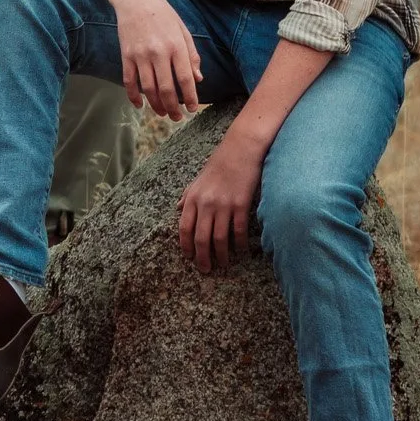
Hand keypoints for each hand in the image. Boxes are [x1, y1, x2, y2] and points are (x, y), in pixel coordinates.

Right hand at [109, 0, 203, 117]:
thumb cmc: (163, 14)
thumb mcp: (183, 31)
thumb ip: (192, 55)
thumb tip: (198, 79)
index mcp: (176, 46)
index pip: (185, 78)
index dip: (191, 97)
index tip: (194, 109)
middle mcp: (159, 52)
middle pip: (166, 88)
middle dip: (173, 107)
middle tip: (178, 117)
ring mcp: (140, 55)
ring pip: (148, 88)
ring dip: (156, 105)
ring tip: (163, 114)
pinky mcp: (126, 55)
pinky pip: (129, 81)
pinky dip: (133, 96)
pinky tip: (140, 105)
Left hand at [179, 135, 264, 273]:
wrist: (240, 150)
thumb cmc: (219, 165)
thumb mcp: (197, 180)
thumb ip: (187, 196)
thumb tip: (178, 209)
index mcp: (192, 198)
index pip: (184, 228)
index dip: (186, 246)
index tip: (189, 258)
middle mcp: (206, 203)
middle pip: (201, 238)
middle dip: (202, 258)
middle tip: (205, 270)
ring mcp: (224, 205)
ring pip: (219, 239)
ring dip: (221, 255)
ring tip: (223, 264)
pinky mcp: (241, 205)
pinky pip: (238, 231)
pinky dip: (239, 244)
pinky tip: (240, 251)